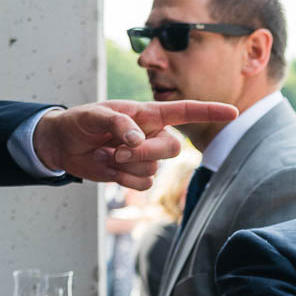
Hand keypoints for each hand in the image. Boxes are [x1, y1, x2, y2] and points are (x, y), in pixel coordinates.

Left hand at [32, 99, 239, 189]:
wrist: (63, 145)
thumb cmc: (79, 122)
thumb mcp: (94, 115)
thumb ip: (119, 123)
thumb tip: (138, 140)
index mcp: (148, 114)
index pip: (185, 111)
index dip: (209, 112)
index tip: (232, 113)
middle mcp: (152, 135)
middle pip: (172, 148)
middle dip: (147, 152)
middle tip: (119, 150)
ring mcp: (145, 157)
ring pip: (154, 168)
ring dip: (127, 165)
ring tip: (105, 153)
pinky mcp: (134, 176)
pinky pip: (142, 184)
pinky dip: (122, 179)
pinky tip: (107, 167)